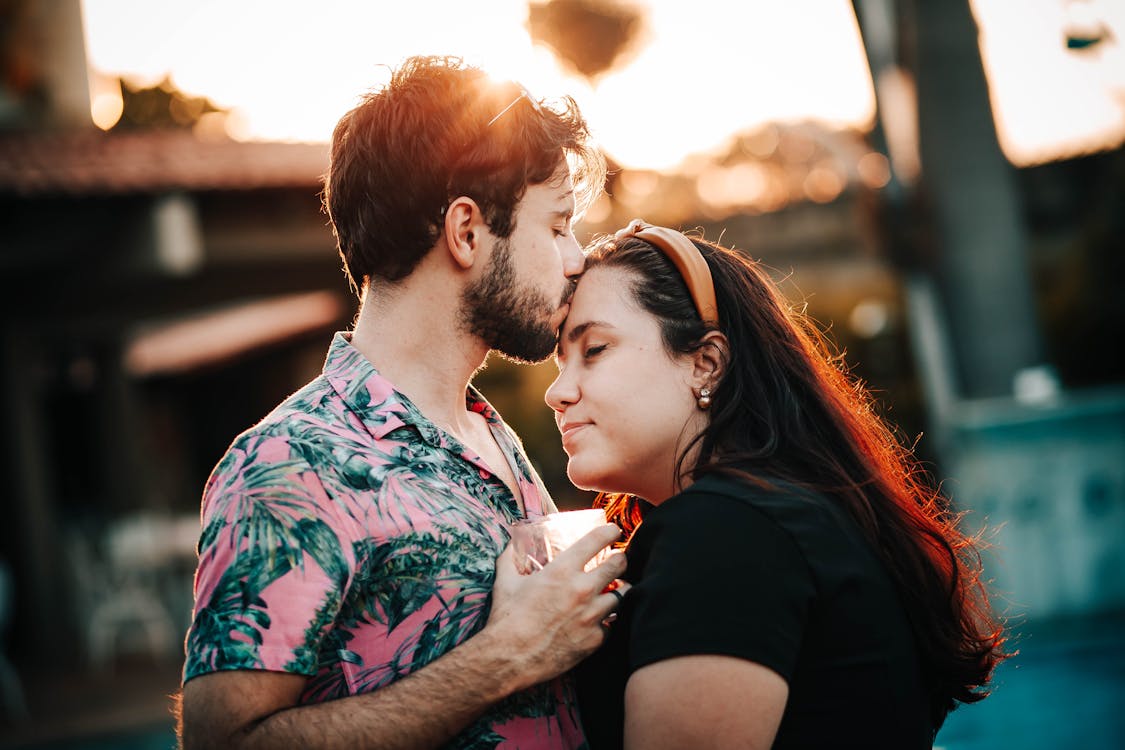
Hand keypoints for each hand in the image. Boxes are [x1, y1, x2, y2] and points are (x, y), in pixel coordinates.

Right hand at [485, 523, 628, 689]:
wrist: (509, 658)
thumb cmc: (507, 618)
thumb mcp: (505, 581)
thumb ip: (510, 558)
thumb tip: (511, 543)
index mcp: (562, 570)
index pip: (596, 540)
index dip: (609, 532)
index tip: (613, 531)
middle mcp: (582, 589)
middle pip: (619, 565)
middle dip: (620, 560)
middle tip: (618, 560)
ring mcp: (591, 615)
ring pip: (622, 595)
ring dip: (619, 590)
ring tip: (615, 590)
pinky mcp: (595, 639)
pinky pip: (611, 625)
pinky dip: (606, 622)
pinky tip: (599, 621)